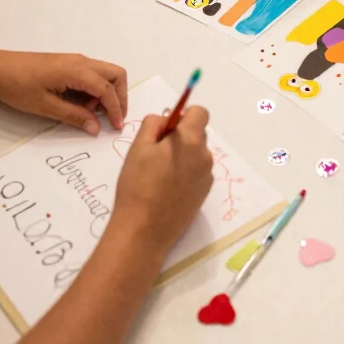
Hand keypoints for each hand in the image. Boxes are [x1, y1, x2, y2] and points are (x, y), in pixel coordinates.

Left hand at [0, 50, 126, 134]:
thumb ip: (73, 116)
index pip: (107, 89)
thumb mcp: (46, 106)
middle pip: (116, 75)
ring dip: (107, 93)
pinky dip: (96, 88)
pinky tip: (83, 103)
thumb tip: (95, 128)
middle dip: (120, 97)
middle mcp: (82, 62)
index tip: (118, 126)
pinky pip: (93, 74)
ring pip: (106, 73)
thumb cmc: (19, 86)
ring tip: (92, 112)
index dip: (115, 109)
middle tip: (113, 117)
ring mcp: (76, 60)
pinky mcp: (69, 63)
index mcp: (77, 71)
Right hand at [112, 107, 212, 254]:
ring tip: (159, 175)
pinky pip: (197, 173)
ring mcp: (207, 177)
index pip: (200, 113)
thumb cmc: (137, 185)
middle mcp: (205, 156)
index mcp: (191, 140)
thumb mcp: (139, 147)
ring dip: (183, 156)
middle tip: (156, 153)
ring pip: (197, 154)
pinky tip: (167, 189)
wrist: (143, 231)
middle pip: (198, 134)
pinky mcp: (204, 194)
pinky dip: (186, 174)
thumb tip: (167, 119)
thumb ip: (154, 124)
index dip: (184, 116)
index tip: (168, 129)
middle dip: (181, 137)